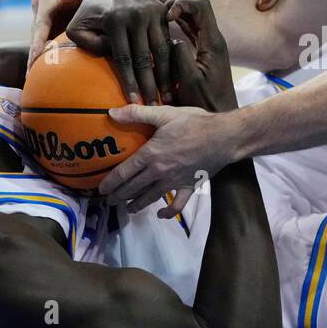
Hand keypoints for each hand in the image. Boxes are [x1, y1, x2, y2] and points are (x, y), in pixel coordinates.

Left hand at [29, 0, 175, 103]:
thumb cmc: (89, 11)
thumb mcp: (77, 25)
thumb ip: (87, 44)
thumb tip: (108, 56)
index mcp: (115, 20)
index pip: (124, 59)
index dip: (129, 83)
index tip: (133, 103)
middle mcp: (136, 15)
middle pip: (145, 58)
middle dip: (150, 85)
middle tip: (153, 106)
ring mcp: (152, 12)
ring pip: (162, 50)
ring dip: (166, 76)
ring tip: (167, 97)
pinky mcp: (162, 11)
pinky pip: (169, 40)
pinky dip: (172, 61)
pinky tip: (173, 79)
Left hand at [101, 103, 237, 216]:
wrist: (225, 136)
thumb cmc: (194, 123)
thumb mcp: (164, 114)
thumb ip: (137, 113)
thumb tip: (111, 113)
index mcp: (151, 154)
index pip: (124, 172)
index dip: (110, 182)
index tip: (101, 189)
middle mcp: (159, 172)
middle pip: (133, 188)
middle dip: (119, 196)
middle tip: (109, 201)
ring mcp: (174, 181)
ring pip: (150, 198)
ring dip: (137, 205)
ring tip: (128, 208)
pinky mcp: (189, 186)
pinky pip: (177, 205)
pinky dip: (168, 212)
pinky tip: (161, 214)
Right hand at [159, 0, 236, 111]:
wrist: (220, 116)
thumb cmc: (206, 103)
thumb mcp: (190, 81)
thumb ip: (181, 58)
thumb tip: (172, 40)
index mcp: (213, 43)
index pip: (201, 7)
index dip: (182, 4)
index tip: (166, 15)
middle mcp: (213, 40)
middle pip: (196, 9)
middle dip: (175, 4)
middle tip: (154, 6)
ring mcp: (208, 45)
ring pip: (191, 19)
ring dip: (174, 11)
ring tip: (152, 1)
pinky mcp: (202, 52)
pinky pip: (188, 31)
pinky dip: (175, 24)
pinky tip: (160, 20)